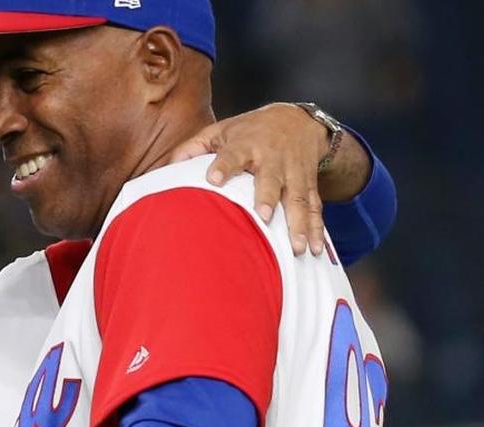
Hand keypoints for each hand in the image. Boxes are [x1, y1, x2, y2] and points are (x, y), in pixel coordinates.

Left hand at [171, 103, 339, 255]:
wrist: (298, 120)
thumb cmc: (250, 130)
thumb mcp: (221, 130)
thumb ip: (193, 148)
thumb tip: (166, 168)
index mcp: (246, 144)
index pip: (232, 154)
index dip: (223, 165)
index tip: (213, 179)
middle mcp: (272, 158)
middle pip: (270, 179)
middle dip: (268, 197)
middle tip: (264, 217)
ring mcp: (293, 172)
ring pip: (297, 198)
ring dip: (298, 223)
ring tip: (297, 247)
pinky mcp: (309, 184)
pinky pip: (315, 207)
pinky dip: (318, 228)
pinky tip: (316, 249)